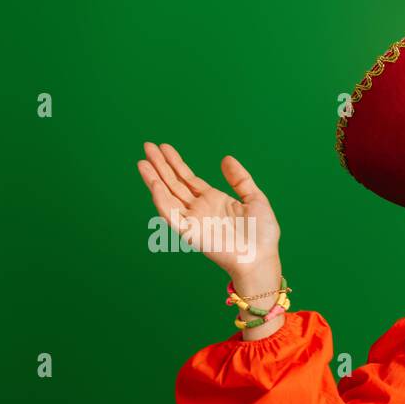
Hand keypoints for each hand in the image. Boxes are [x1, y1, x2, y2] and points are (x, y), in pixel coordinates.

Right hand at [137, 142, 280, 283]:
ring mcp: (193, 220)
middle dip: (161, 166)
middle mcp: (200, 209)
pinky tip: (154, 183)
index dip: (176, 163)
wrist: (261, 257)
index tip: (163, 147)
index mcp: (213, 200)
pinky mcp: (190, 232)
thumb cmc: (262, 234)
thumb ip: (240, 179)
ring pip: (168, 196)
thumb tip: (226, 158)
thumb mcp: (255, 199)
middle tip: (148, 146)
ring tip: (142, 161)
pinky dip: (161, 199)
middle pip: (174, 183)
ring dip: (154, 179)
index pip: (188, 178)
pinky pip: (171, 215)